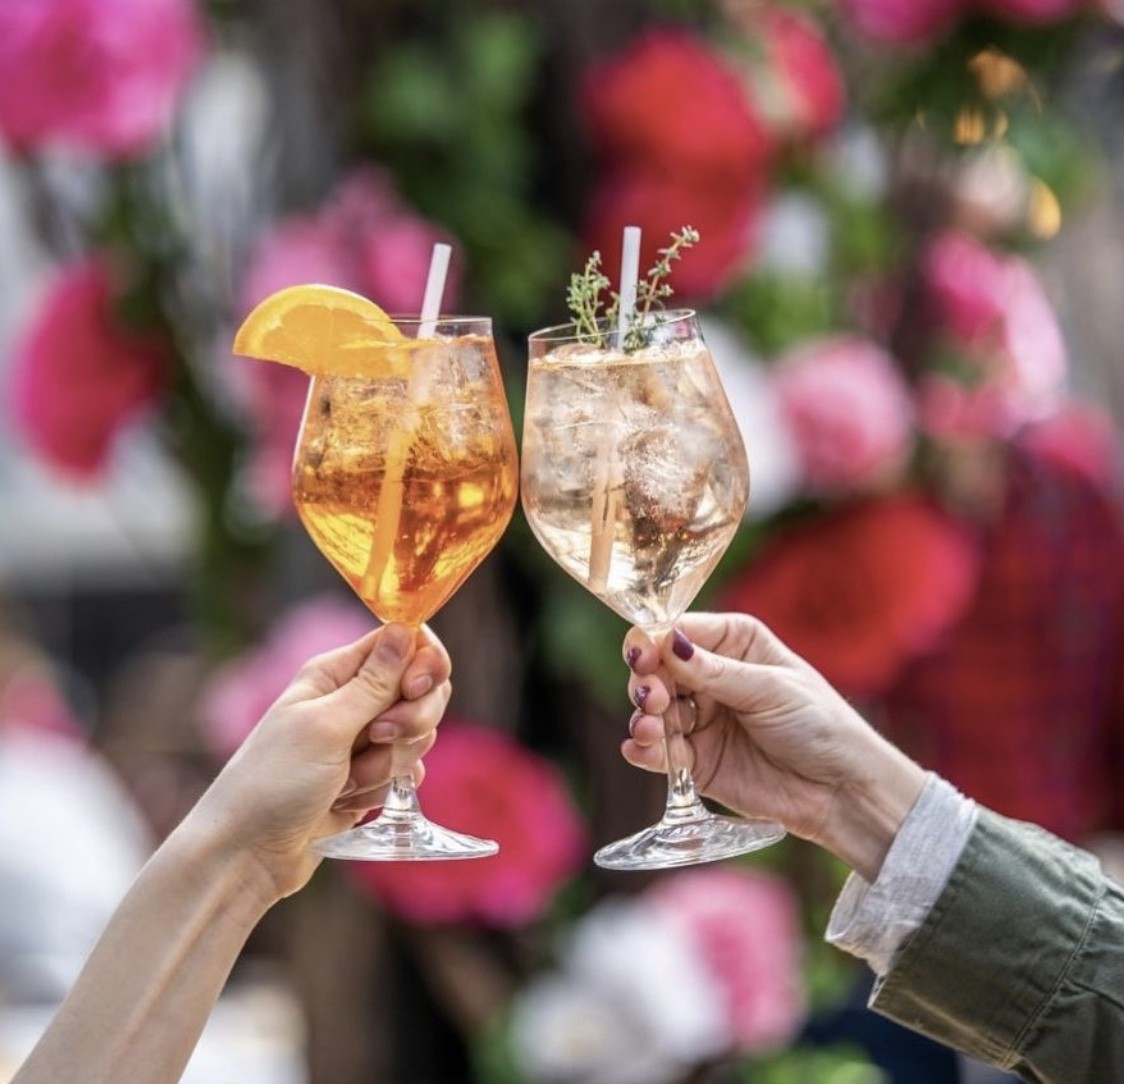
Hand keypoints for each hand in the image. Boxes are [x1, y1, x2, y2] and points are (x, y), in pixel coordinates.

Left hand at [187, 622, 450, 899]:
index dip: (421, 664)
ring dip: (388, 764)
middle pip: (420, 690)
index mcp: (335, 673)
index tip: (412, 691)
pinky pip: (406, 771)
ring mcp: (361, 741)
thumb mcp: (327, 726)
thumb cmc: (274, 783)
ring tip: (345, 783)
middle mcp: (351, 700)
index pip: (404, 643)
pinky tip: (353, 802)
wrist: (246, 855)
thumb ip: (376, 682)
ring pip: (416, 735)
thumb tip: (407, 626)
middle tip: (376, 739)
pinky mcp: (367, 777)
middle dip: (410, 721)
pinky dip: (387, 788)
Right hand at [622, 613, 924, 879]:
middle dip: (646, 681)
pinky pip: (657, 751)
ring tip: (653, 729)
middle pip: (656, 669)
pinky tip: (643, 749)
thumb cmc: (819, 724)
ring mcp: (700, 719)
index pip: (677, 631)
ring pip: (652, 710)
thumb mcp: (769, 689)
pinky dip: (644, 749)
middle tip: (653, 698)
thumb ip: (714, 671)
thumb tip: (665, 641)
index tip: (644, 657)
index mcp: (733, 642)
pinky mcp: (696, 760)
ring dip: (644, 717)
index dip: (653, 641)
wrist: (842, 791)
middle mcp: (709, 675)